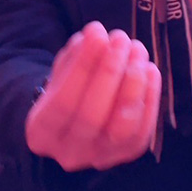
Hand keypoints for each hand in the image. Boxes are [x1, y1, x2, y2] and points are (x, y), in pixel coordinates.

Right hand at [25, 21, 160, 170]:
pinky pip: (143, 128)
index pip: (62, 101)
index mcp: (41, 133)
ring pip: (122, 127)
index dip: (82, 65)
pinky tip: (149, 69)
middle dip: (110, 72)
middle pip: (92, 116)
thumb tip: (95, 35)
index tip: (96, 33)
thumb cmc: (69, 90)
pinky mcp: (129, 153)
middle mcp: (69, 152)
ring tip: (137, 50)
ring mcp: (102, 157)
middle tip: (121, 39)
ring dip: (134, 83)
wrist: (78, 124)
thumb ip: (76, 56)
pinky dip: (150, 96)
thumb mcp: (63, 73)